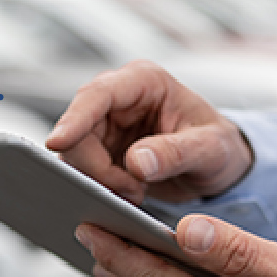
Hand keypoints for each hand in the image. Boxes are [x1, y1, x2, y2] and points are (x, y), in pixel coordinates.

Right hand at [45, 60, 253, 202]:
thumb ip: (176, 153)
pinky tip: (126, 194)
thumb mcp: (211, 150)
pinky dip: (99, 186)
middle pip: (78, 129)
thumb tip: (136, 162)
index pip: (97, 94)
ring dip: (98, 180)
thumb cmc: (219, 148)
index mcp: (144, 82)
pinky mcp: (99, 149)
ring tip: (135, 193)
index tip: (57, 142)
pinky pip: (81, 169)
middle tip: (130, 190)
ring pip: (74, 152)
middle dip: (96, 166)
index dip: (74, 118)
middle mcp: (118, 99)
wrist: (218, 167)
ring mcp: (104, 124)